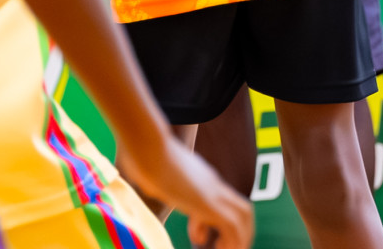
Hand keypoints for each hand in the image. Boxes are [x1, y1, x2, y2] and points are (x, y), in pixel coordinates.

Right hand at [118, 133, 253, 248]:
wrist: (147, 145)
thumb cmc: (141, 155)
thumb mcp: (151, 171)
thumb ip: (152, 179)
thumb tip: (138, 179)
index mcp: (199, 176)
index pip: (219, 199)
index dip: (211, 222)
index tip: (198, 236)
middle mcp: (211, 183)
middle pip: (242, 207)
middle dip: (240, 232)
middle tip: (222, 248)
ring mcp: (212, 191)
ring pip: (245, 215)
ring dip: (240, 238)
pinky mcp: (208, 202)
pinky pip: (232, 227)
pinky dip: (232, 242)